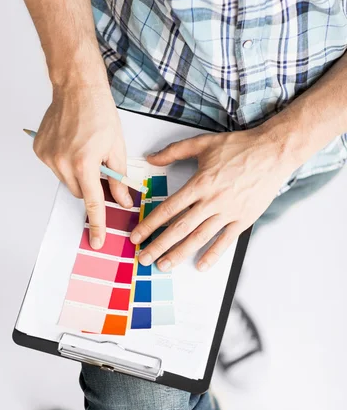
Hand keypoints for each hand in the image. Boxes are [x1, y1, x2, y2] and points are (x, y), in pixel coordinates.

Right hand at [33, 83, 130, 248]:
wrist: (76, 88)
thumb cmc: (99, 113)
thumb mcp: (117, 148)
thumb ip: (119, 179)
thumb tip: (122, 202)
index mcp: (85, 164)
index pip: (93, 203)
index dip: (97, 224)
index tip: (97, 241)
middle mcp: (63, 163)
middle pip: (80, 193)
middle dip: (91, 186)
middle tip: (98, 165)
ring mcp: (48, 157)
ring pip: (67, 181)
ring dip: (77, 173)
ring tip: (83, 148)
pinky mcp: (40, 150)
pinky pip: (55, 168)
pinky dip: (64, 163)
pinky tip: (71, 144)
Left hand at [130, 128, 296, 270]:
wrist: (273, 152)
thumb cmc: (240, 147)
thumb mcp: (203, 143)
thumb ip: (174, 151)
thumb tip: (151, 158)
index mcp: (199, 184)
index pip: (168, 209)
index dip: (150, 224)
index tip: (136, 236)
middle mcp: (212, 201)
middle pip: (179, 228)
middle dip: (159, 245)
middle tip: (144, 258)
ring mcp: (228, 212)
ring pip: (199, 237)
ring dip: (180, 253)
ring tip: (164, 265)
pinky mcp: (243, 219)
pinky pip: (225, 241)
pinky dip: (213, 254)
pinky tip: (200, 266)